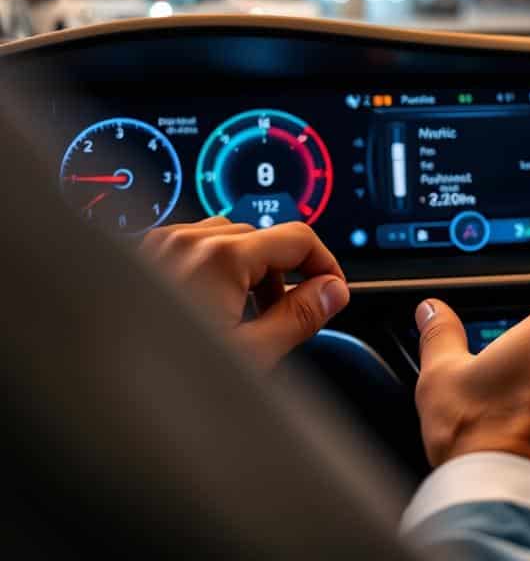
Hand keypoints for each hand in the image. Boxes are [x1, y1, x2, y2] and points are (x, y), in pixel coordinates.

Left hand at [141, 217, 349, 368]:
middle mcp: (186, 240)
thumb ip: (300, 317)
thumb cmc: (164, 385)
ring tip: (245, 316)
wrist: (93, 396)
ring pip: (227, 238)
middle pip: (263, 237)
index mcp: (220, 258)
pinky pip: (191, 247)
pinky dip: (213, 269)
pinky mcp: (139, 256)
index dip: (325, 265)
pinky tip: (210, 310)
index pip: (298, 238)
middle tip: (287, 318)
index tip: (332, 292)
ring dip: (248, 269)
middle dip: (284, 273)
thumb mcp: (251, 356)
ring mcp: (158, 245)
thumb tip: (333, 291)